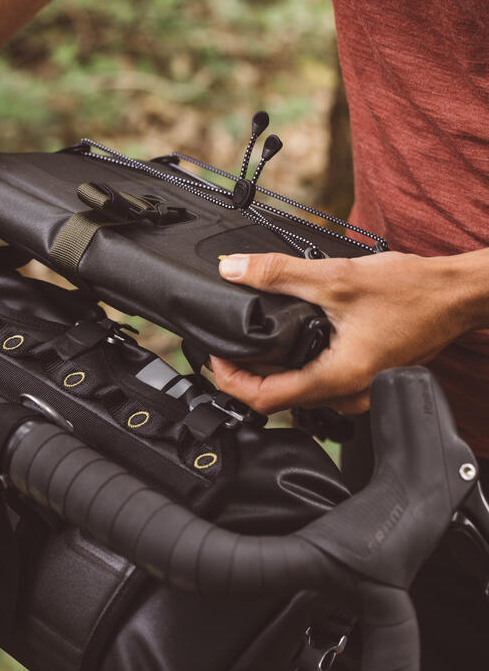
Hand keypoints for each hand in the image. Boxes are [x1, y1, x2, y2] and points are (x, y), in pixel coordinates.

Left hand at [211, 250, 480, 414]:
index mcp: (340, 379)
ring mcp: (358, 392)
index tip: (215, 358)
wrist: (456, 295)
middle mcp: (349, 395)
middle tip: (224, 348)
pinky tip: (285, 345)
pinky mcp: (364, 381)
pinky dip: (294, 368)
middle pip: (279, 400)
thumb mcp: (337, 276)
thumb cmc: (412, 292)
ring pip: (298, 394)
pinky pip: (318, 384)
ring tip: (247, 345)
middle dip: (244, 376)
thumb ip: (279, 274)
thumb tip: (233, 270)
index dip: (231, 381)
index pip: (266, 400)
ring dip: (269, 372)